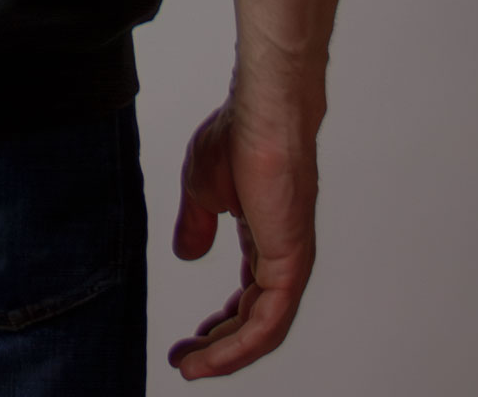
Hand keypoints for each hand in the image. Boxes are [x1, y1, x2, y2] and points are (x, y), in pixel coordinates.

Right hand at [167, 97, 318, 378]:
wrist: (262, 111)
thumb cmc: (237, 134)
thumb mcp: (202, 189)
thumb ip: (197, 225)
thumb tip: (188, 255)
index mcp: (263, 238)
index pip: (247, 298)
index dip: (218, 325)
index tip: (187, 343)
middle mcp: (282, 257)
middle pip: (254, 321)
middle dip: (218, 346)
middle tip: (186, 361)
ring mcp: (290, 263)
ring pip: (262, 330)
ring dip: (225, 354)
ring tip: (191, 366)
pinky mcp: (291, 265)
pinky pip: (267, 323)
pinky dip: (238, 345)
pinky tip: (211, 354)